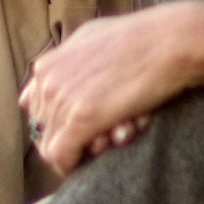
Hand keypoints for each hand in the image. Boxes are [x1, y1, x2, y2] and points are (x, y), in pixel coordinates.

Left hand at [19, 1, 203, 176]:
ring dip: (83, 149)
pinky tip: (100, 155)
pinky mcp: (79, 119)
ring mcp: (61, 100)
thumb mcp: (90, 41)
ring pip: (52, 147)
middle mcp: (47, 82)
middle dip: (72, 138)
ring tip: (117, 133)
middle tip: (106, 134)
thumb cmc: (140, 39)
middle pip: (44, 131)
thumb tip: (34, 93)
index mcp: (47, 65)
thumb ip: (63, 62)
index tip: (86, 128)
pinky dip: (76, 164)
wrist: (169, 41)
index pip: (36, 111)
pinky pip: (62, 157)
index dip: (61, 124)